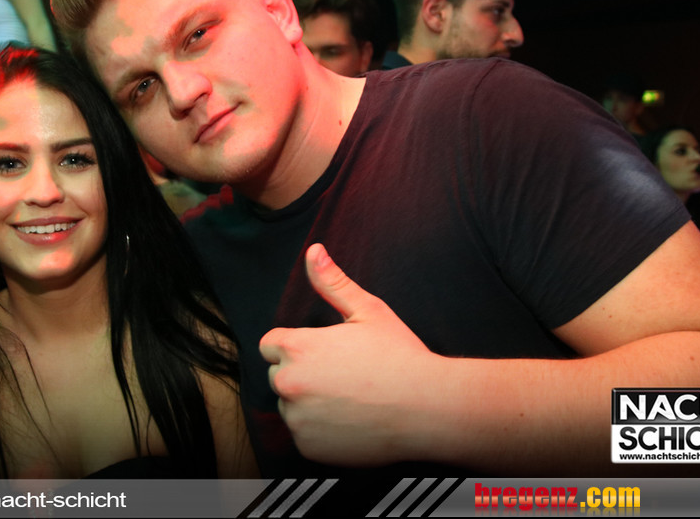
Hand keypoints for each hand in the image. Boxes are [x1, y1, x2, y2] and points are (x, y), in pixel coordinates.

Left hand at [259, 244, 435, 466]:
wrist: (428, 408)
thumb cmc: (400, 356)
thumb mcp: (368, 311)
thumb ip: (333, 283)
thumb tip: (313, 251)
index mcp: (297, 348)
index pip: (271, 345)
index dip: (296, 346)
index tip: (324, 352)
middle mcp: (289, 384)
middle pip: (278, 375)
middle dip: (302, 373)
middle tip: (343, 375)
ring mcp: (298, 419)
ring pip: (291, 407)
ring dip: (309, 403)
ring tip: (350, 399)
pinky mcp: (309, 448)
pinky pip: (304, 436)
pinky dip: (321, 432)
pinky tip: (351, 422)